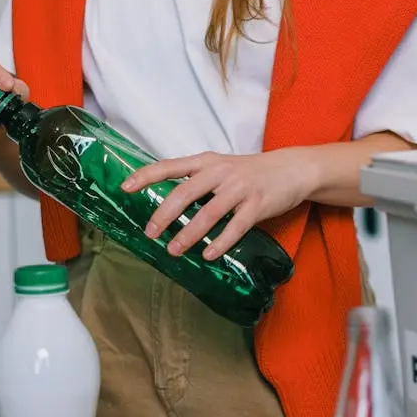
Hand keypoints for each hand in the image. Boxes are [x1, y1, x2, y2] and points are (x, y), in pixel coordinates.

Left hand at [121, 149, 319, 259]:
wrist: (291, 169)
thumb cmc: (251, 172)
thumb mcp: (221, 167)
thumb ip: (197, 180)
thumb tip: (167, 205)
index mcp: (207, 162)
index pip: (170, 166)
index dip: (147, 175)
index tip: (125, 187)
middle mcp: (221, 172)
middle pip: (185, 192)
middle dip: (165, 214)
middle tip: (150, 233)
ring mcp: (240, 188)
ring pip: (209, 213)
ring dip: (189, 234)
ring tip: (174, 250)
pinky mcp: (258, 204)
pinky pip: (236, 226)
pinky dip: (221, 242)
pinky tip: (209, 254)